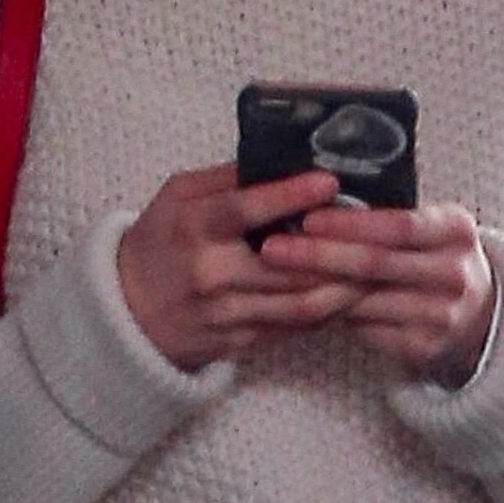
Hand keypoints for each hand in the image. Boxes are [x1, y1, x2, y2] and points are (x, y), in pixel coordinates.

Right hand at [117, 165, 361, 370]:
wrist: (126, 313)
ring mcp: (226, 313)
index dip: (290, 196)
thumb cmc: (158, 243)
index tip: (330, 181)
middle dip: (337, 248)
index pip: (245, 209)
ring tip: (376, 264)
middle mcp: (211, 273)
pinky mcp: (238, 343)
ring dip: (345, 286)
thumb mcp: (176, 198)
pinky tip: (351, 293)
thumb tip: (280, 159)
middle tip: (377, 229)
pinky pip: (293, 328)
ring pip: (300, 303)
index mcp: (193, 227)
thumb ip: (225, 179)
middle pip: (287, 264)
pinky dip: (327, 310)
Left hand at [257, 201, 496, 385]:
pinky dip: (330, 314)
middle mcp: (455, 273)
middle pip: (377, 264)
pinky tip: (300, 302)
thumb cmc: (435, 257)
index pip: (399, 225)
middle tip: (271, 248)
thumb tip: (314, 200)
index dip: (350, 223)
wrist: (479, 315)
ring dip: (315, 288)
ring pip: (364, 301)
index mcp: (457, 231)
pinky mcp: (423, 347)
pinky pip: (365, 329)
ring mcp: (442, 315)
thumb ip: (388, 215)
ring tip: (275, 275)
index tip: (306, 217)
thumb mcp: (431, 227)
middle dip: (319, 255)